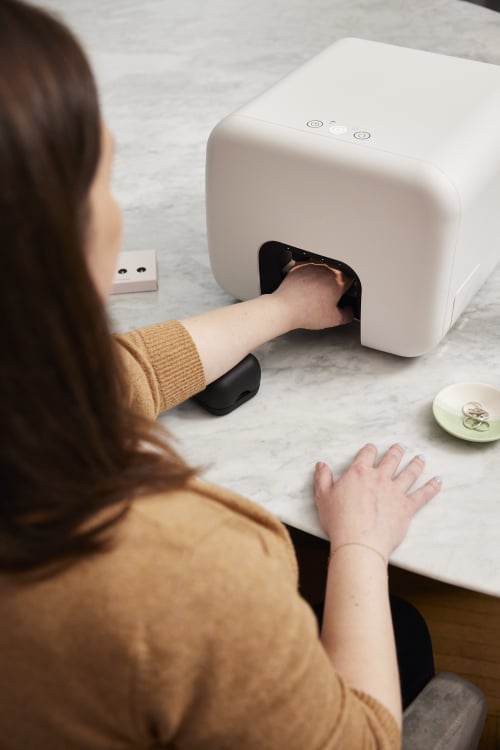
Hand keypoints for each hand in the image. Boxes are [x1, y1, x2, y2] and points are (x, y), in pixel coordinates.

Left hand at [272, 262, 353, 329]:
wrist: (286, 308)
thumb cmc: (307, 312)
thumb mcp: (334, 319)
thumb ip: (347, 314)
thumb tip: (350, 311)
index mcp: (338, 280)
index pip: (351, 279)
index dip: (349, 287)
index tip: (345, 293)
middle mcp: (326, 269)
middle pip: (337, 272)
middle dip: (335, 282)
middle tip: (329, 295)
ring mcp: (312, 265)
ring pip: (322, 268)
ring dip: (322, 276)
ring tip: (316, 292)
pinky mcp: (298, 266)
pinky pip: (307, 267)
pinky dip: (308, 275)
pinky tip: (305, 286)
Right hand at [314, 443, 440, 558]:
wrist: (359, 542)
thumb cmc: (339, 521)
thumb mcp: (323, 497)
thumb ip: (323, 478)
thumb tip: (321, 465)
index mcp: (359, 473)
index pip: (366, 455)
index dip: (369, 450)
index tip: (372, 448)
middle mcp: (379, 478)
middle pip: (391, 460)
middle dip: (396, 452)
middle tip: (400, 446)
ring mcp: (395, 492)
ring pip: (409, 473)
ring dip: (416, 464)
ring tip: (421, 458)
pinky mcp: (406, 507)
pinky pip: (422, 494)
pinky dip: (431, 487)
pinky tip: (438, 481)